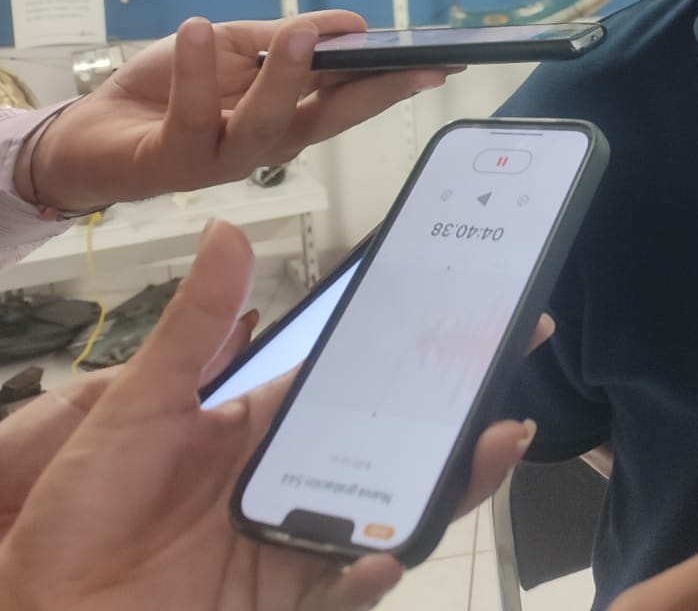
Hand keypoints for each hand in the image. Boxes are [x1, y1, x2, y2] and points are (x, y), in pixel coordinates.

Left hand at [0, 220, 541, 610]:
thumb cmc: (77, 511)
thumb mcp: (136, 405)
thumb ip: (193, 326)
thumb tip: (228, 232)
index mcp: (265, 424)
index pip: (359, 379)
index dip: (417, 349)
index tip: (472, 314)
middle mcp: (293, 478)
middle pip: (396, 444)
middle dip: (459, 414)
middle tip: (510, 375)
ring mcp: (295, 539)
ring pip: (391, 509)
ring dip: (445, 483)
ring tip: (488, 447)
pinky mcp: (283, 599)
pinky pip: (341, 588)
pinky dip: (367, 574)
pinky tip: (384, 555)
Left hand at [19, 12, 452, 211]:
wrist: (90, 134)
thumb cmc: (167, 91)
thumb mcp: (234, 49)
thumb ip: (286, 38)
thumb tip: (350, 25)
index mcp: (288, 118)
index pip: (353, 99)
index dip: (398, 83)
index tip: (443, 65)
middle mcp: (265, 146)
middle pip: (328, 121)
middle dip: (373, 92)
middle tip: (410, 63)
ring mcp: (222, 158)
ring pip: (267, 124)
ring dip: (286, 77)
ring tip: (299, 32)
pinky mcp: (172, 161)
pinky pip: (191, 117)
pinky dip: (195, 71)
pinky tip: (198, 29)